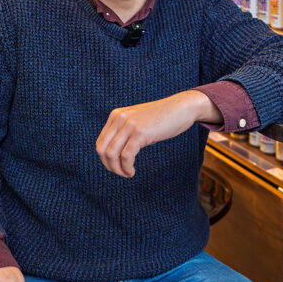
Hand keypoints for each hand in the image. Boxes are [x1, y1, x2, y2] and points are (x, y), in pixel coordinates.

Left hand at [96, 90, 219, 177]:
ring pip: (112, 154)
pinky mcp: (140, 132)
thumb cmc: (162, 118)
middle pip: (102, 149)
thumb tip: (114, 155)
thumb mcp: (138, 121)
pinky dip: (127, 168)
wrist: (182, 108)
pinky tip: (132, 171)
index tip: (117, 167)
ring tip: (128, 174)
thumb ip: (125, 132)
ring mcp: (129, 124)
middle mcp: (119, 118)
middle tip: (121, 173)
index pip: (100, 142)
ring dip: (117, 169)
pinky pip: (126, 156)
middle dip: (109, 166)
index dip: (106, 159)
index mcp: (116, 115)